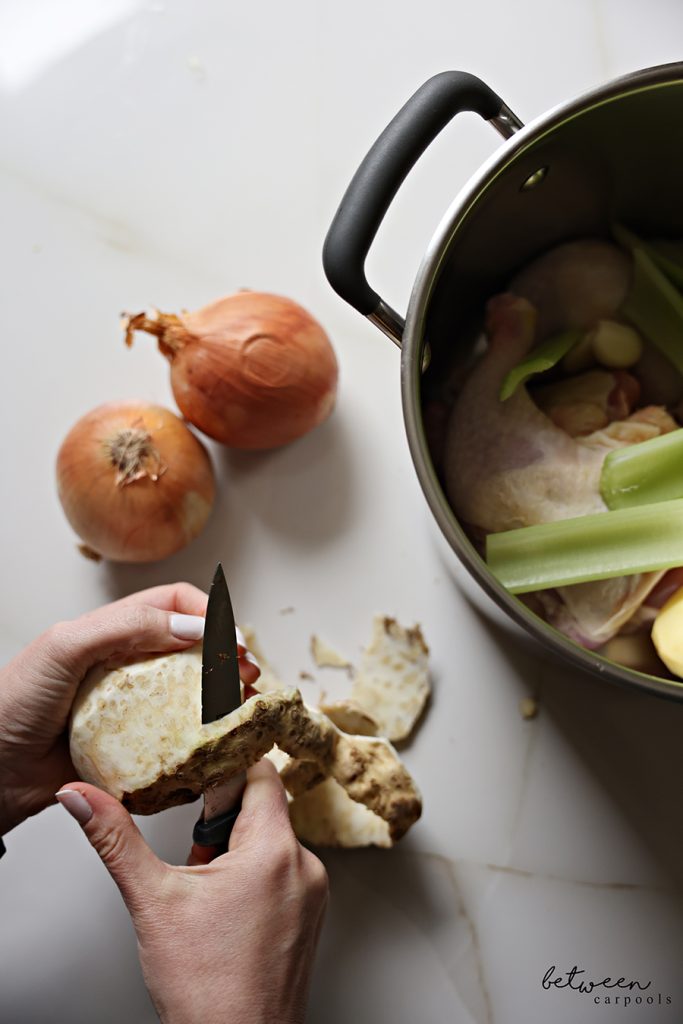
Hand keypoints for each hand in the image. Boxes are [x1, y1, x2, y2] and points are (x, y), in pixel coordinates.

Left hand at [0, 583, 259, 835]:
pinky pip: (177, 737)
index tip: (232, 640)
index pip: (175, 605)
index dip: (210, 615)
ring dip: (223, 697)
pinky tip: (216, 743)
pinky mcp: (134, 745)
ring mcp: (133, 705)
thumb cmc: (13, 703)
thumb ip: (125, 627)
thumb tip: (191, 626)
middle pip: (194, 647)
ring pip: (191, 692)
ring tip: (242, 710)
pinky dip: (202, 738)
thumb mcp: (65, 648)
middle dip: (228, 656)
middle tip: (248, 676)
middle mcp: (128, 663)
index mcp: (114, 629)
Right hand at [56, 759, 327, 1023]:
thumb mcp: (153, 901)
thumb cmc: (207, 989)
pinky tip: (224, 910)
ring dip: (236, 850)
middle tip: (194, 853)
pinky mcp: (308, 916)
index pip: (261, 773)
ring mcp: (311, 894)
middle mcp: (304, 866)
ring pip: (271, 842)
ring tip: (205, 889)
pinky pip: (282, 872)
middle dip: (222, 820)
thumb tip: (84, 799)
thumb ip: (117, 838)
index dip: (229, 762)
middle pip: (264, 808)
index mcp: (274, 851)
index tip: (202, 764)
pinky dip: (252, 876)